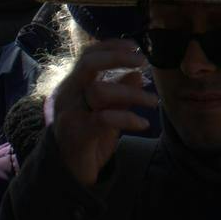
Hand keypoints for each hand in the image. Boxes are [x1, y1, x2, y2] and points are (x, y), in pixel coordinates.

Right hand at [49, 39, 157, 187]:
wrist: (70, 173)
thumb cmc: (89, 137)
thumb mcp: (107, 111)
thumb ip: (119, 92)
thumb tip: (137, 73)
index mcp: (73, 85)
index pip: (88, 55)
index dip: (111, 46)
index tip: (135, 46)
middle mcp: (67, 95)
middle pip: (89, 64)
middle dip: (118, 58)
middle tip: (143, 62)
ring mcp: (70, 114)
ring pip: (100, 91)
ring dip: (132, 93)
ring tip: (153, 103)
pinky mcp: (77, 133)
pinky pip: (105, 118)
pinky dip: (128, 118)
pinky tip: (142, 124)